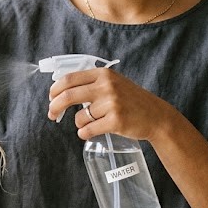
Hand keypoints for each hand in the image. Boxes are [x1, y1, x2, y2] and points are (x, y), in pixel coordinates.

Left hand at [47, 68, 177, 140]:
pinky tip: (91, 132)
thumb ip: (91, 84)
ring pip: (79, 117)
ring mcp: (112, 103)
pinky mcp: (115, 121)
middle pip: (68, 96)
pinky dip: (84, 133)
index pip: (69, 79)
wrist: (156, 117)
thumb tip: (61, 91)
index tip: (51, 98)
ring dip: (79, 124)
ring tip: (91, 124)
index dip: (55, 90)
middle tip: (52, 115)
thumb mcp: (114, 83)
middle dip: (55, 107)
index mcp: (104, 74)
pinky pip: (88, 130)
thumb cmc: (131, 101)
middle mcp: (107, 86)